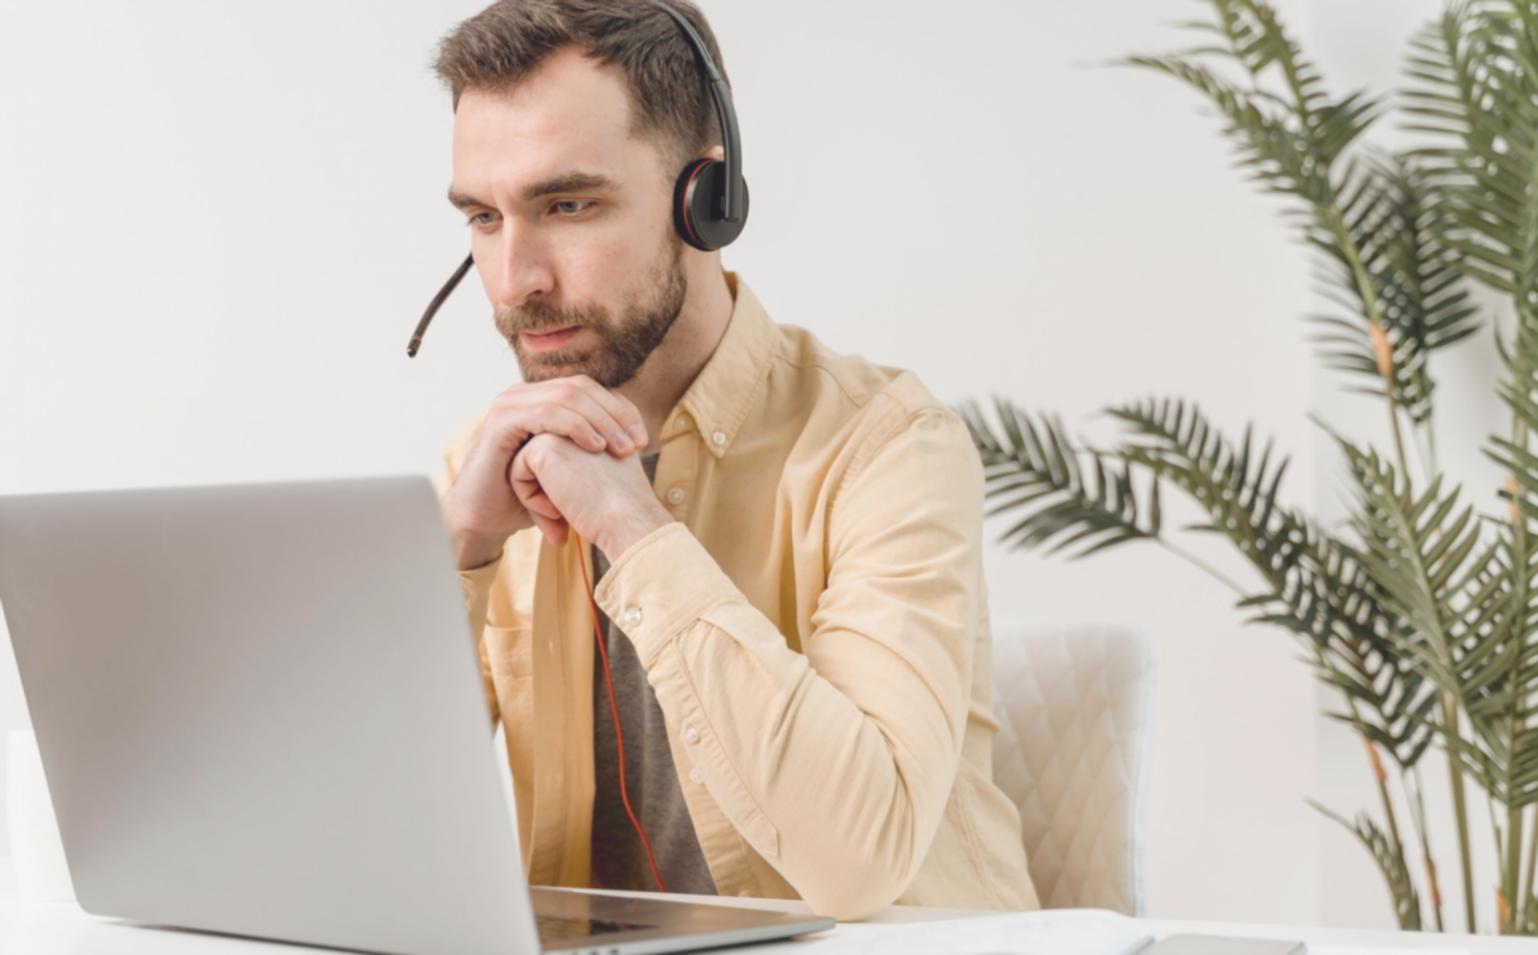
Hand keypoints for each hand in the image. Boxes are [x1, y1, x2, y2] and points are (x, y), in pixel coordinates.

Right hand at [441, 376, 649, 568]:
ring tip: (621, 449)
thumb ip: (594, 447)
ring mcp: (511, 403)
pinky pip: (547, 413)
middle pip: (583, 387)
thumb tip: (637, 439)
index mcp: (542, 398)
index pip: (591, 390)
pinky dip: (576, 427)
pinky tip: (596, 447)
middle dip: (615, 414)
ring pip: (568, 396)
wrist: (486, 518)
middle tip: (636, 444)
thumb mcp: (569, 468)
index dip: (621, 410)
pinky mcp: (501, 421)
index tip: (643, 439)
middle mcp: (525, 394)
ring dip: (601, 421)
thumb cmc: (529, 496)